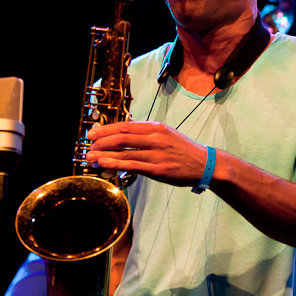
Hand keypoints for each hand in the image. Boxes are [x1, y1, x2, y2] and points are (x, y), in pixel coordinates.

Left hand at [86, 121, 210, 186]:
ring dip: (104, 154)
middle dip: (101, 140)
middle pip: (122, 137)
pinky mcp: (158, 170)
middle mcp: (156, 139)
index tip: (94, 132)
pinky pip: (132, 165)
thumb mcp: (167, 134)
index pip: (126, 126)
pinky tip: (104, 164)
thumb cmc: (184, 150)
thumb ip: (147, 133)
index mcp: (157, 128)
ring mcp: (157, 154)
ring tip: (91, 157)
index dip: (107, 129)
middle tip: (89, 144)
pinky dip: (115, 164)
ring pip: (124, 152)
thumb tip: (124, 130)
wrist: (205, 164)